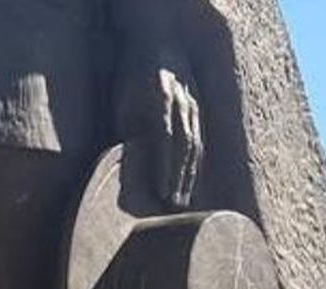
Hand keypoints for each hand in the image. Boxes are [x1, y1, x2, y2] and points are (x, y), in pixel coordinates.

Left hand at [116, 58, 202, 208]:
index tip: (161, 191)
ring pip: (195, 146)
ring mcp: (194, 108)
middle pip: (183, 146)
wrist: (159, 46)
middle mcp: (182, 104)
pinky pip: (200, 143)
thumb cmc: (133, 78)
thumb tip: (129, 163)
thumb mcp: (124, 100)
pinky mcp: (199, 113)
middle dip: (179, 178)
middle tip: (173, 205)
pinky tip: (193, 185)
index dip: (164, 167)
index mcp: (160, 98)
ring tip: (183, 202)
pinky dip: (197, 166)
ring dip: (190, 176)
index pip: (165, 138)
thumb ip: (129, 127)